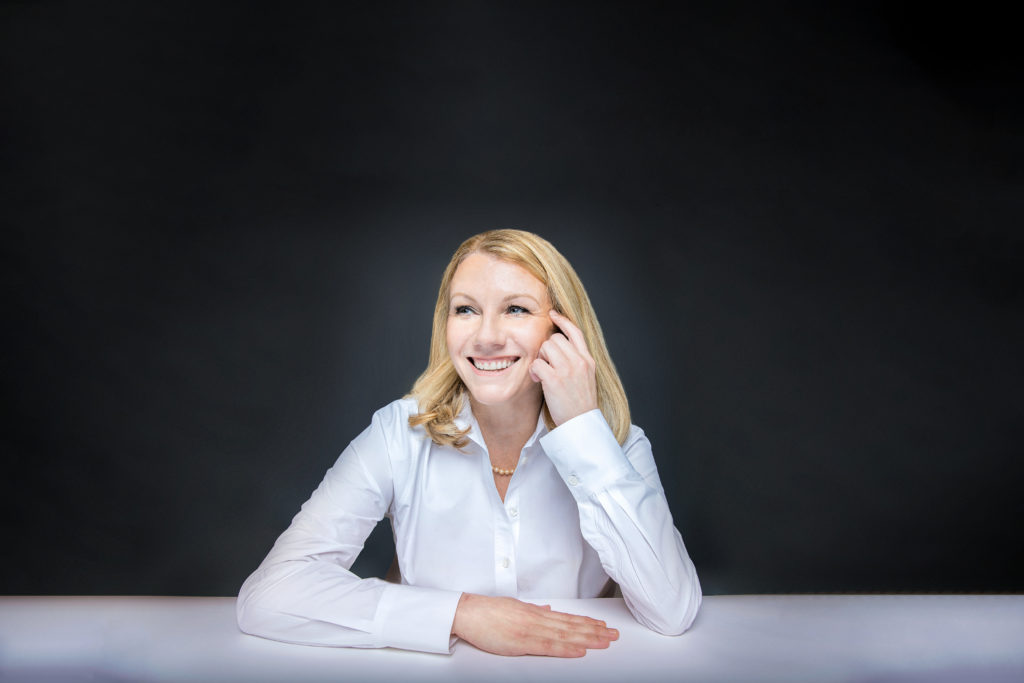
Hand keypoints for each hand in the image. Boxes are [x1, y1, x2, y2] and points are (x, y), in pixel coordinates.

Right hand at [451, 593, 617, 656]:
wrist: (468, 612)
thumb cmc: (487, 612)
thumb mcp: (514, 606)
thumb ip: (532, 610)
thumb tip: (547, 609)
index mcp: (535, 612)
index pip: (566, 618)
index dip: (586, 622)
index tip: (602, 626)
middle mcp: (537, 618)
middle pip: (571, 626)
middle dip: (594, 631)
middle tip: (614, 635)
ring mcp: (530, 629)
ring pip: (565, 635)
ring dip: (587, 638)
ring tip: (605, 641)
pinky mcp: (521, 641)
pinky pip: (548, 646)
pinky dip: (566, 648)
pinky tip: (580, 650)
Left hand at [529, 310, 598, 426]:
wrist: (581, 424)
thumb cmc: (579, 403)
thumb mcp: (585, 377)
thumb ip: (576, 362)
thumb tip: (558, 347)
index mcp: (588, 360)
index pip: (575, 332)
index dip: (563, 321)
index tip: (553, 314)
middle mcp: (579, 361)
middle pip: (555, 339)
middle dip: (546, 350)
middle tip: (546, 366)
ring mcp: (567, 370)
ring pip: (545, 348)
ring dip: (540, 359)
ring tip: (543, 375)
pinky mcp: (555, 380)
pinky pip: (537, 363)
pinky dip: (535, 372)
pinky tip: (539, 381)